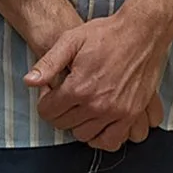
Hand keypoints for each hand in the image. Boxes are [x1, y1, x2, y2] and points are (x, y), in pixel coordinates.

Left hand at [25, 13, 169, 150]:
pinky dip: (101, 138)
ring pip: (84, 135)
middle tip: (67, 95)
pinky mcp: (132, 114)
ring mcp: (116, 112)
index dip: (45, 100)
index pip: (48, 112)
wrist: (142, 32)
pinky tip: (98, 124)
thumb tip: (29, 82)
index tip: (53, 89)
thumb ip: (48, 63)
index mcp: (78, 87)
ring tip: (82, 106)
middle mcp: (96, 104)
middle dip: (60, 111)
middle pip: (64, 125)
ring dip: (78, 124)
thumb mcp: (71, 40)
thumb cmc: (106, 34)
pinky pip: (112, 141)